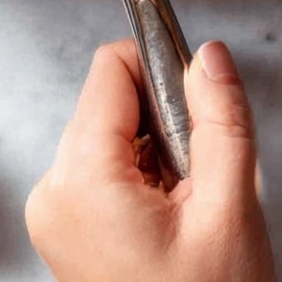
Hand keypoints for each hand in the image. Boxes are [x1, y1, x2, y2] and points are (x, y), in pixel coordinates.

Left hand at [25, 38, 275, 281]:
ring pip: (109, 132)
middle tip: (199, 175)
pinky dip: (141, 176)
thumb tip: (208, 54)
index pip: (110, 69)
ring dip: (155, 151)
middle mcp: (52, 189)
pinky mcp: (66, 227)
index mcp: (80, 179)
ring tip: (186, 205)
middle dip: (162, 120)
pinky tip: (169, 218)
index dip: (161, 69)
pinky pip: (102, 167)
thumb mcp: (229, 211)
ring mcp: (54, 211)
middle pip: (108, 100)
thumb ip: (220, 120)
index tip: (198, 100)